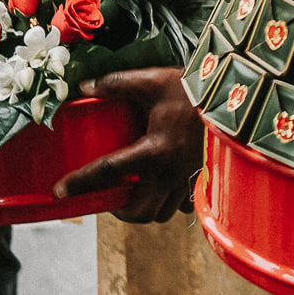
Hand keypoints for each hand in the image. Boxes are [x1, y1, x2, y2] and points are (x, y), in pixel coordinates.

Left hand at [52, 68, 203, 221]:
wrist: (235, 96)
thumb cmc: (191, 88)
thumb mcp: (151, 81)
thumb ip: (116, 83)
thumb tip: (84, 86)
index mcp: (154, 149)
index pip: (108, 171)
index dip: (80, 183)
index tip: (59, 190)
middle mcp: (170, 171)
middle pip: (138, 211)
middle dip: (118, 212)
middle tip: (109, 198)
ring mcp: (188, 178)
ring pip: (161, 214)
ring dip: (143, 209)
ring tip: (135, 194)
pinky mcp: (202, 179)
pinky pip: (183, 207)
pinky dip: (170, 204)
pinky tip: (163, 189)